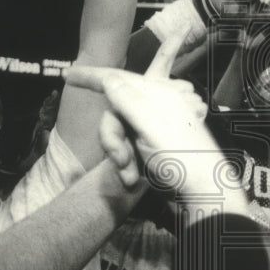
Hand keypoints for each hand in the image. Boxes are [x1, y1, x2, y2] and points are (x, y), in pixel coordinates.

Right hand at [66, 33, 213, 189]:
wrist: (203, 194)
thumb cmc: (183, 158)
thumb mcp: (152, 126)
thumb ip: (129, 100)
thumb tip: (109, 78)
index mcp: (157, 95)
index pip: (118, 79)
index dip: (92, 76)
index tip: (66, 75)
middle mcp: (154, 107)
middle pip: (113, 112)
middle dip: (110, 138)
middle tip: (120, 161)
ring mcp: (152, 128)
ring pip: (117, 133)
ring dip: (118, 156)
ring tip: (130, 177)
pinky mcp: (150, 146)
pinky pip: (125, 149)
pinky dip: (125, 165)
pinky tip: (132, 180)